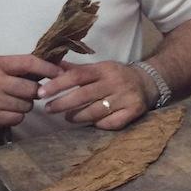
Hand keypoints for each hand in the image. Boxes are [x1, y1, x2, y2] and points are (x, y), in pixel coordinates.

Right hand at [0, 54, 60, 132]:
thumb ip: (19, 67)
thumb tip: (52, 67)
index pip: (28, 63)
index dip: (48, 68)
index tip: (60, 73)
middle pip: (31, 89)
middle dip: (34, 92)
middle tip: (26, 92)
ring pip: (26, 106)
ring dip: (24, 106)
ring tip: (11, 102)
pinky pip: (17, 118)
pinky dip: (16, 116)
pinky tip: (4, 112)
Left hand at [40, 60, 155, 129]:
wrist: (148, 83)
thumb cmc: (116, 76)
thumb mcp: (99, 68)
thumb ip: (76, 69)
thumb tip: (50, 66)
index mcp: (104, 69)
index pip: (77, 76)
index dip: (58, 85)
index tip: (42, 93)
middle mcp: (115, 82)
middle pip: (84, 95)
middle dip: (62, 103)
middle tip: (48, 109)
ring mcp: (125, 97)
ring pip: (95, 111)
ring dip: (77, 116)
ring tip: (67, 117)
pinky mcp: (134, 111)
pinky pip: (111, 123)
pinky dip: (98, 124)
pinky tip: (91, 123)